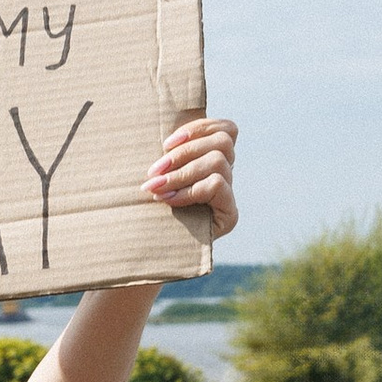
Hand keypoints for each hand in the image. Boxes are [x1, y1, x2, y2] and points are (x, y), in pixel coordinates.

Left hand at [145, 115, 237, 239]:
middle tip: (154, 171)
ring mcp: (231, 194)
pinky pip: (217, 184)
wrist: (154, 253)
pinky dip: (189, 189)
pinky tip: (169, 200)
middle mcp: (228, 174)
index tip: (166, 143)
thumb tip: (158, 130)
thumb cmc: (150, 208)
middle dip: (184, 151)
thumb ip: (169, 154)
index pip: (225, 129)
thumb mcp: (160, 175)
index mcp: (214, 158)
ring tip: (156, 187)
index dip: (199, 128)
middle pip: (222, 141)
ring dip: (182, 172)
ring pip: (218, 161)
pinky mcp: (230, 214)